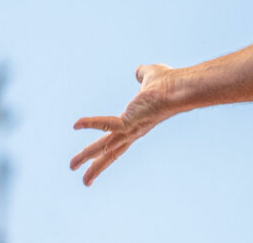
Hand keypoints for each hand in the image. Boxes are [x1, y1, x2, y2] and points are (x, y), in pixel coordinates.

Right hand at [70, 63, 177, 185]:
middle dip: (97, 166)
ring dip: (87, 155)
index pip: (119, 141)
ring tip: (71, 166)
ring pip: (105, 146)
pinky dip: (91, 123)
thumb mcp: (151, 77)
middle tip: (85, 182)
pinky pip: (106, 123)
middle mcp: (133, 130)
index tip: (98, 162)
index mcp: (136, 123)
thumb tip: (139, 71)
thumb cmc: (170, 82)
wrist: (180, 87)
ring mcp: (131, 129)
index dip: (108, 152)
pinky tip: (77, 124)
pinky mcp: (130, 122)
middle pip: (112, 152)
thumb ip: (143, 75)